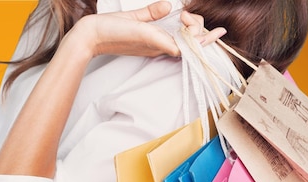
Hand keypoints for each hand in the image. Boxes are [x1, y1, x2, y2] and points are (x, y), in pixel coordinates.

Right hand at [70, 1, 225, 57]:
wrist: (89, 38)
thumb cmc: (108, 31)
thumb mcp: (133, 21)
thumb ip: (151, 15)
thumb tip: (169, 7)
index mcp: (156, 43)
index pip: (189, 46)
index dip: (204, 39)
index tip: (218, 32)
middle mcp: (157, 47)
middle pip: (188, 44)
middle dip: (199, 32)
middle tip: (193, 17)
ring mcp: (152, 46)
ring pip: (180, 42)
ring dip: (192, 33)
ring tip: (192, 20)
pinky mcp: (146, 42)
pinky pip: (169, 41)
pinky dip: (180, 34)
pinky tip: (183, 27)